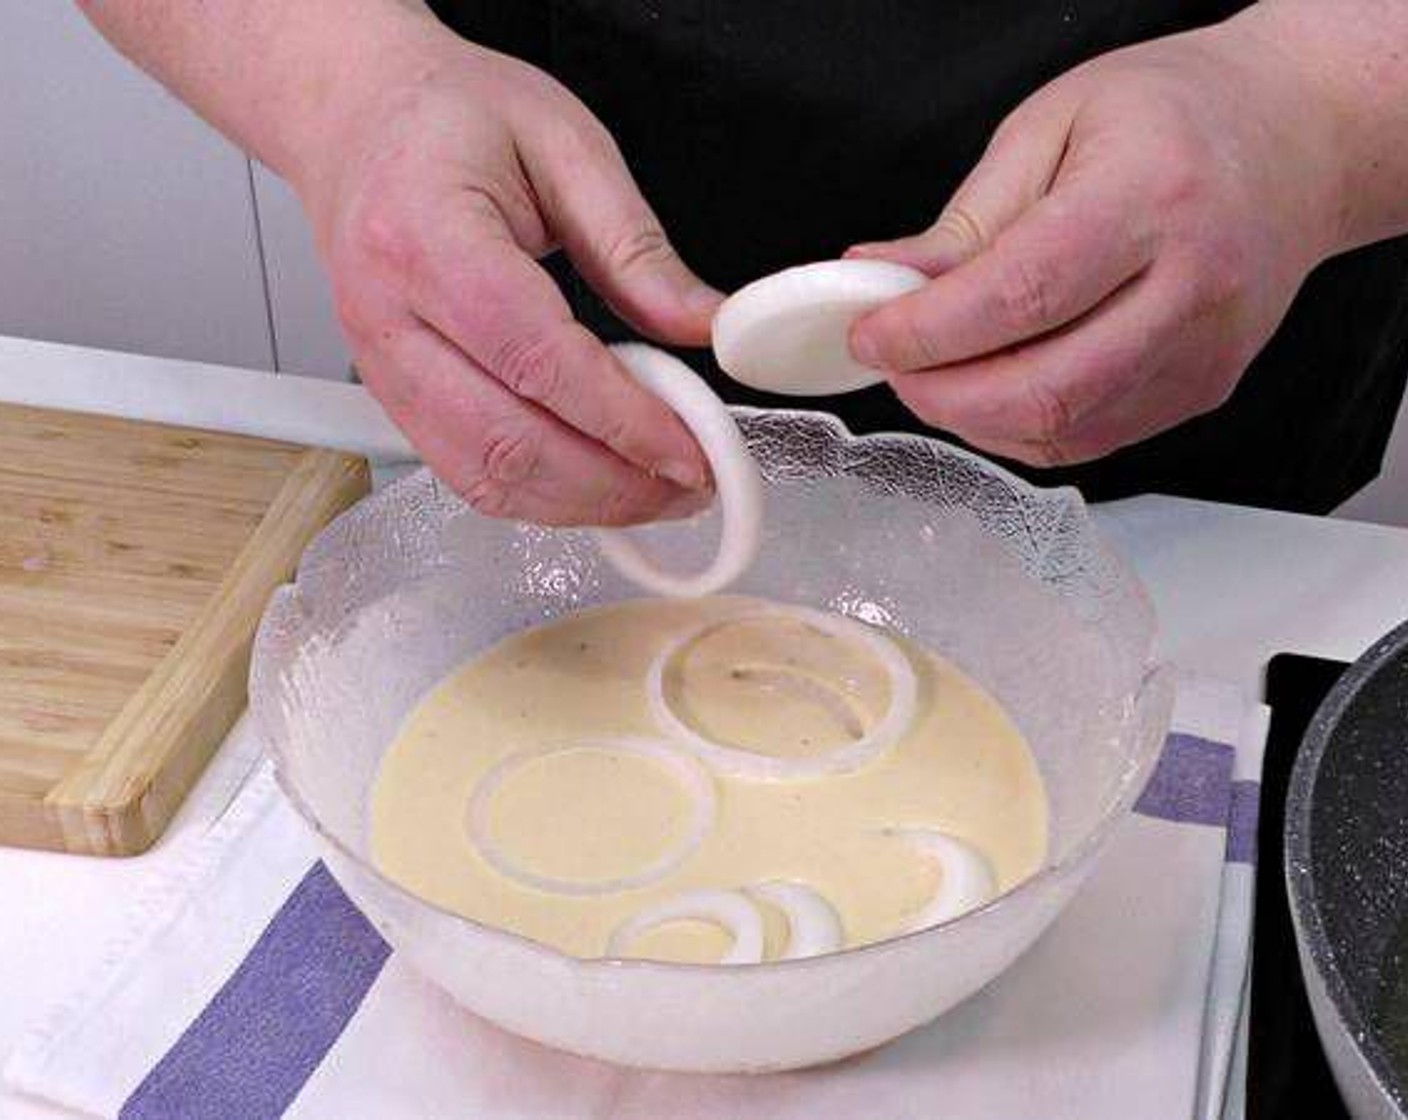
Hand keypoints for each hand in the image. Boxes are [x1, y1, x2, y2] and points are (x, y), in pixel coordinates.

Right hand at [294, 21, 718, 523]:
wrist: (353, 118)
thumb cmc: (446, 117)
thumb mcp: (564, 145)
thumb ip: (636, 246)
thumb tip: (705, 325)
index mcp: (426, 235)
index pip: (536, 358)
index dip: (622, 419)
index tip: (691, 448)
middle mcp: (387, 314)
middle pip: (506, 440)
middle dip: (612, 483)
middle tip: (690, 485)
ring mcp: (379, 365)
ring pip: (483, 475)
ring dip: (579, 505)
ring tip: (653, 493)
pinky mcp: (390, 396)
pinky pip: (464, 472)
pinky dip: (539, 497)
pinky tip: (595, 485)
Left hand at [847, 19, 1345, 466]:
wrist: (1297, 141)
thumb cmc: (1174, 115)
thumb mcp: (1052, 125)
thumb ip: (965, 219)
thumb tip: (878, 277)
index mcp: (1151, 196)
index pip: (1021, 294)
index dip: (927, 332)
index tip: (869, 333)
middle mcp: (1191, 284)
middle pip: (1043, 389)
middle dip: (941, 395)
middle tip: (895, 366)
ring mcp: (1204, 351)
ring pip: (1063, 431)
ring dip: (974, 419)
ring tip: (939, 372)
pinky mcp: (1202, 391)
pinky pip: (1091, 441)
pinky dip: (1021, 430)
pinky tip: (993, 390)